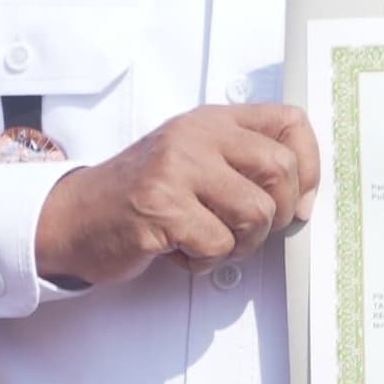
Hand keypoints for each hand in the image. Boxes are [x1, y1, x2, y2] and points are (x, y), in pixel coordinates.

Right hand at [32, 102, 321, 285]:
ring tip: (207, 240)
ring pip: (256, 213)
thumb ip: (243, 164)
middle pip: (281, 171)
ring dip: (240, 244)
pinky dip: (203, 262)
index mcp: (212, 121)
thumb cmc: (140, 195)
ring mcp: (175, 169)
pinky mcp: (160, 208)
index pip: (290, 122)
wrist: (72, 218)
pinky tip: (177, 250)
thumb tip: (305, 196)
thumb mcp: (194, 160)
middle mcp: (195, 136)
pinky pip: (217, 245)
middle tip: (248, 232)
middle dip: (276, 215)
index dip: (310, 166)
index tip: (301, 201)